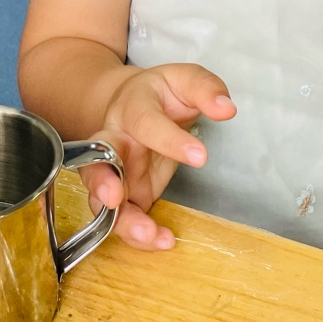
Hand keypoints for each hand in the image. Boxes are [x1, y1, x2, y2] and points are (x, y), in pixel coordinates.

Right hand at [81, 64, 235, 250]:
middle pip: (96, 162)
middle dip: (101, 181)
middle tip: (114, 197)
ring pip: (103, 200)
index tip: (201, 157)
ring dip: (121, 219)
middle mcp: (115, 142)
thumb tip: (226, 107)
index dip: (170, 140)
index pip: (147, 123)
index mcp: (132, 109)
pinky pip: (123, 218)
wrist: (136, 104)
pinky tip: (162, 241)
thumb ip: (205, 89)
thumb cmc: (161, 94)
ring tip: (149, 233)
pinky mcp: (125, 195)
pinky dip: (138, 234)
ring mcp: (116, 172)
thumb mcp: (185, 80)